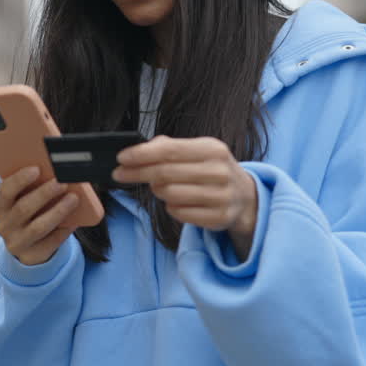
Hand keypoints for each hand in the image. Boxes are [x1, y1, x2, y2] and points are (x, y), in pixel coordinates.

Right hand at [0, 166, 78, 265]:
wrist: (26, 245)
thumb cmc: (30, 212)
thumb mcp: (24, 200)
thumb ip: (32, 188)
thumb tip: (55, 172)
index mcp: (0, 207)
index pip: (5, 192)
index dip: (19, 180)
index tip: (36, 169)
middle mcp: (5, 226)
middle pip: (23, 208)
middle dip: (44, 194)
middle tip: (62, 182)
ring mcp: (17, 243)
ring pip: (38, 227)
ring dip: (58, 211)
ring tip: (73, 198)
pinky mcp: (31, 256)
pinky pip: (50, 242)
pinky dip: (64, 230)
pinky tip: (74, 220)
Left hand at [112, 136, 257, 258]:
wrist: (244, 196)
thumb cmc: (211, 169)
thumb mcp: (197, 151)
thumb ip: (169, 146)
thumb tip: (140, 148)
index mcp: (213, 149)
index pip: (168, 150)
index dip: (140, 154)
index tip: (121, 158)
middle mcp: (219, 171)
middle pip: (164, 173)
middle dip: (137, 173)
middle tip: (121, 174)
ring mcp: (220, 197)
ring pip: (169, 194)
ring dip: (156, 190)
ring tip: (159, 186)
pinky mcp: (218, 218)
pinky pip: (178, 213)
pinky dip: (170, 207)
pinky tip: (175, 201)